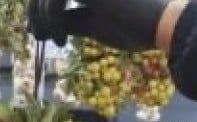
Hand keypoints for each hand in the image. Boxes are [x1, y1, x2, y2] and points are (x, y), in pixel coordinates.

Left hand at [27, 0, 169, 51]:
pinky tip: (61, 41)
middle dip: (35, 11)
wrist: (161, 24)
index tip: (37, 31)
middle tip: (35, 35)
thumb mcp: (94, 24)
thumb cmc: (134, 26)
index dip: (39, 8)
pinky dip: (52, 22)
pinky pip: (56, 0)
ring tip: (52, 41)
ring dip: (43, 19)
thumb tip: (44, 27)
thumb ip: (71, 20)